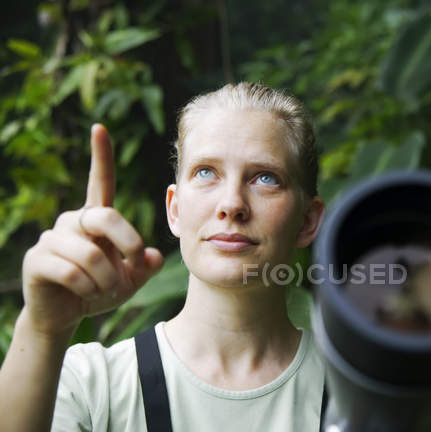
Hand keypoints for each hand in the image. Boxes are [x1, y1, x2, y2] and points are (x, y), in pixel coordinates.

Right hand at [21, 124, 163, 337]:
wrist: (65, 316)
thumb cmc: (98, 290)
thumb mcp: (130, 280)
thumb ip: (145, 267)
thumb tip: (154, 256)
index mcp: (96, 219)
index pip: (99, 182)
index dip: (101, 157)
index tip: (100, 128)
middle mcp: (73, 221)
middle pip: (107, 217)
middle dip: (129, 243)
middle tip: (134, 265)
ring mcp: (52, 238)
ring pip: (91, 255)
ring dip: (107, 279)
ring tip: (102, 289)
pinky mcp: (37, 260)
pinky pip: (72, 272)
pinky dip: (89, 289)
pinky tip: (84, 294)